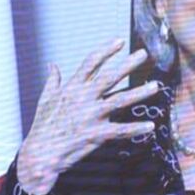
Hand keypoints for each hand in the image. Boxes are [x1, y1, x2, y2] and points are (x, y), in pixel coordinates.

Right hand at [16, 39, 157, 194]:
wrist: (39, 154)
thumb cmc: (43, 126)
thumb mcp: (45, 99)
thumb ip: (53, 80)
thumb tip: (52, 64)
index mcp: (71, 88)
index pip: (90, 63)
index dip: (106, 50)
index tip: (120, 40)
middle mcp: (83, 99)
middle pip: (109, 77)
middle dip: (127, 65)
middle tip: (143, 54)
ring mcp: (90, 116)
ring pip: (120, 101)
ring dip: (139, 93)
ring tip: (155, 86)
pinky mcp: (96, 134)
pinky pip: (120, 131)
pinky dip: (136, 129)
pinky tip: (151, 126)